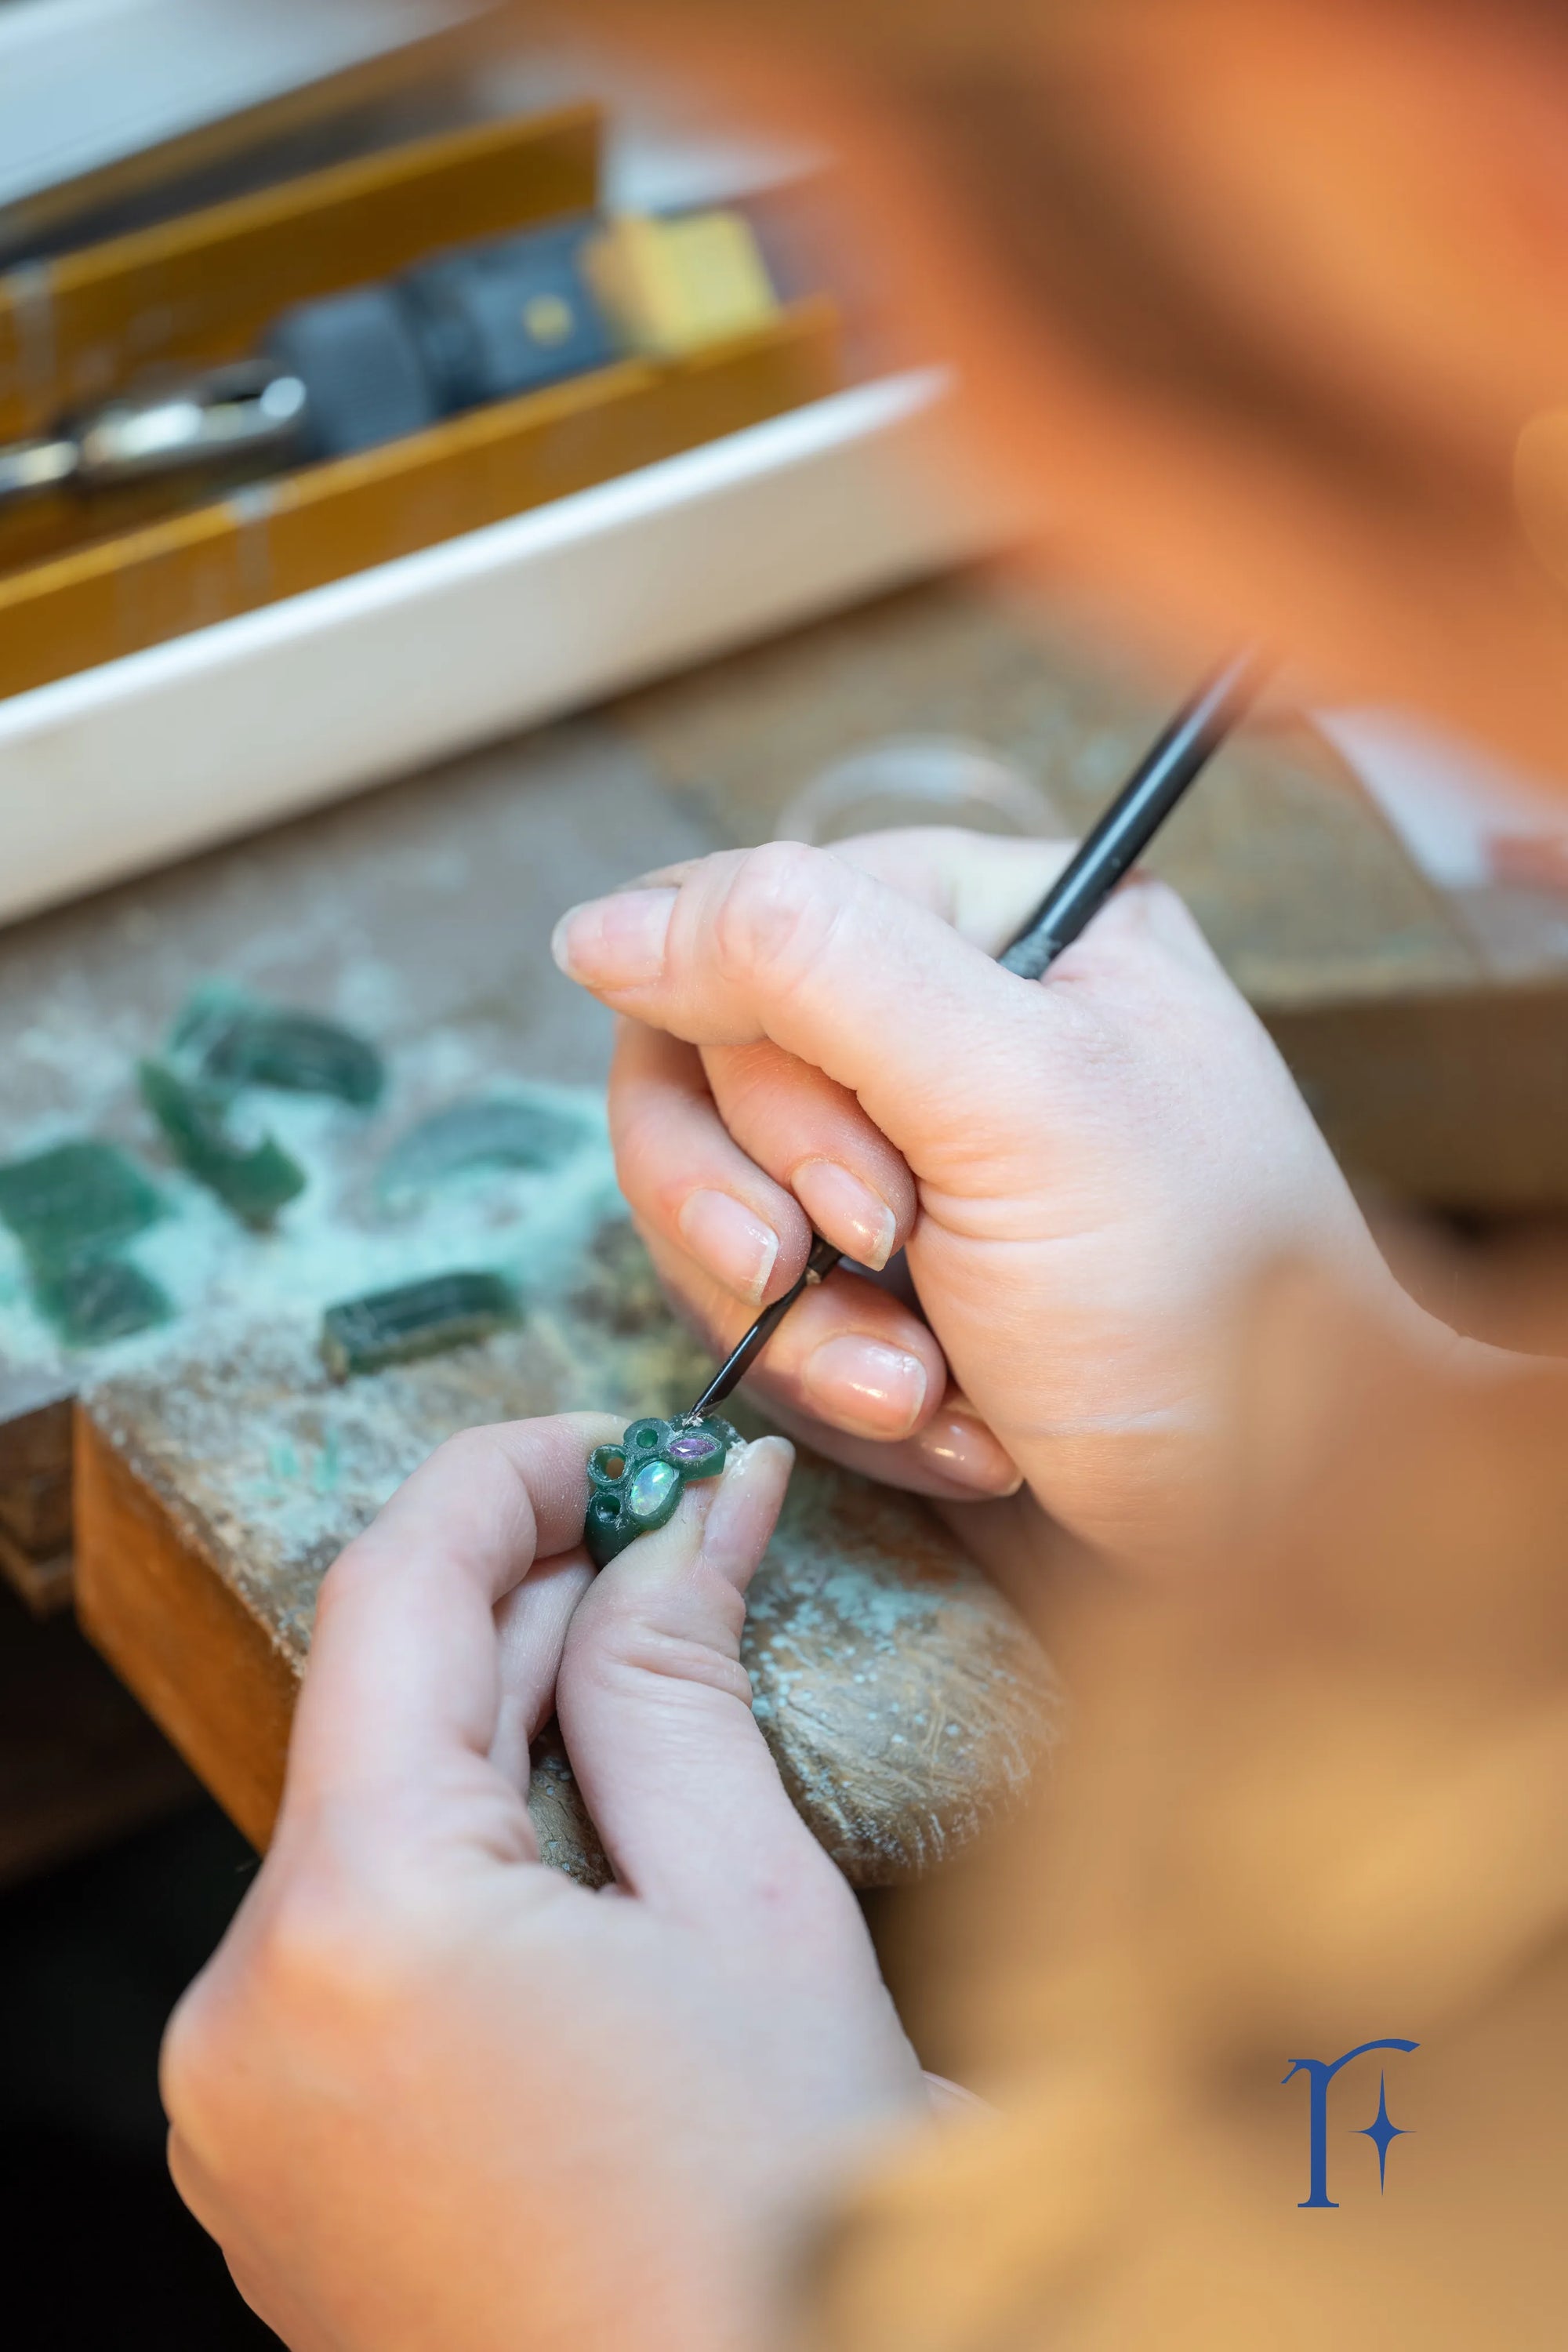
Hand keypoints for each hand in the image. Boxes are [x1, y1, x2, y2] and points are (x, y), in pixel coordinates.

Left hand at [162, 1416, 925, 2351]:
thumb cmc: (790, 2226)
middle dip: (535, 1606)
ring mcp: (241, 2106)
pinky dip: (468, 1862)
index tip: (633, 1444)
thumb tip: (690, 1504)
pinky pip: (359, 1945)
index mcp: (351, 1927)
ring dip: (508, 1731)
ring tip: (665, 1687)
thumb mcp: (752, 1909)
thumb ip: (676, 1676)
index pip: (393, 1594)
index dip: (515, 1478)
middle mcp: (242, 2012)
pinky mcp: (275, 2165)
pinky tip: (596, 1847)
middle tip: (685, 1535)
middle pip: (382, 1713)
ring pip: (373, 1825)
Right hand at [552, 830, 1416, 1568]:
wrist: (1283, 1514)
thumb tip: (600, 923)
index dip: (758, 1081)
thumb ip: (804, 964)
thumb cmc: (1196, 1300)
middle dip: (774, 1223)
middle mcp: (944, 1020)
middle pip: (701, 1078)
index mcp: (997, 920)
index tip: (867, 1200)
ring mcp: (910, 1156)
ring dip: (807, 1328)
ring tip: (924, 1390)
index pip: (745, 934)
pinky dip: (839, 1384)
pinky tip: (954, 1422)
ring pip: (718, 1206)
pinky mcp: (888, 1278)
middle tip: (881, 1282)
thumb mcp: (1011, 1095)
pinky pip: (766, 1311)